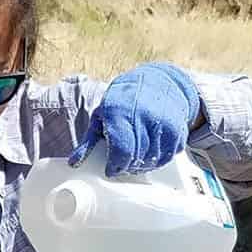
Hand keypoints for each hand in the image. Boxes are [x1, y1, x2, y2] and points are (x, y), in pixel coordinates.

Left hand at [70, 63, 201, 176]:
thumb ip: (89, 140)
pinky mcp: (177, 131)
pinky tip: (150, 149)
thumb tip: (74, 162)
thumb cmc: (125, 101)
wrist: (161, 83)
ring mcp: (163, 123)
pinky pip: (166, 157)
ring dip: (142, 164)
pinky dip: (157, 159)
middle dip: (127, 166)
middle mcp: (144, 116)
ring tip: (136, 155)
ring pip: (151, 160)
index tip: (111, 169)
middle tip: (122, 163)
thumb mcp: (103, 114)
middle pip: (136, 158)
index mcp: (120, 112)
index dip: (115, 165)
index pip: (121, 151)